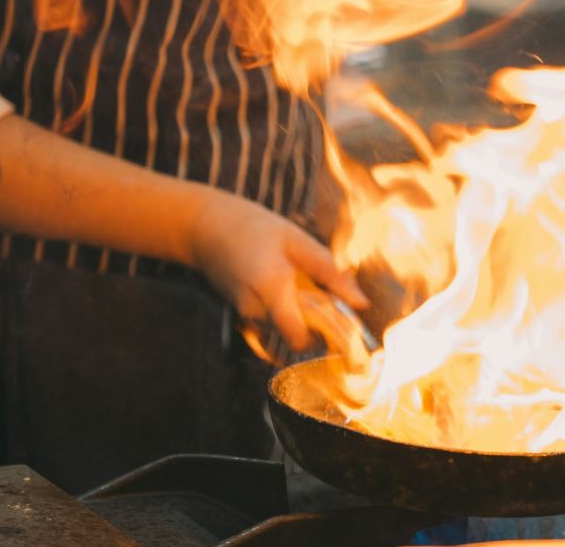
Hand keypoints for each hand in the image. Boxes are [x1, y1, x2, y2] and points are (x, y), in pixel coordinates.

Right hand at [188, 189, 367, 350]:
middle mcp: (255, 309)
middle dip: (316, 323)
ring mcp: (244, 316)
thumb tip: (361, 302)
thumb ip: (328, 270)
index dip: (324, 338)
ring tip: (299, 284)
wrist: (203, 228)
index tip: (341, 323)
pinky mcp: (240, 316)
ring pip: (285, 331)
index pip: (299, 337)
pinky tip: (283, 288)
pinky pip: (271, 326)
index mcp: (272, 287)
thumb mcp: (296, 239)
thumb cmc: (253, 227)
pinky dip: (284, 314)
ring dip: (300, 316)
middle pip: (297, 336)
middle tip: (323, 294)